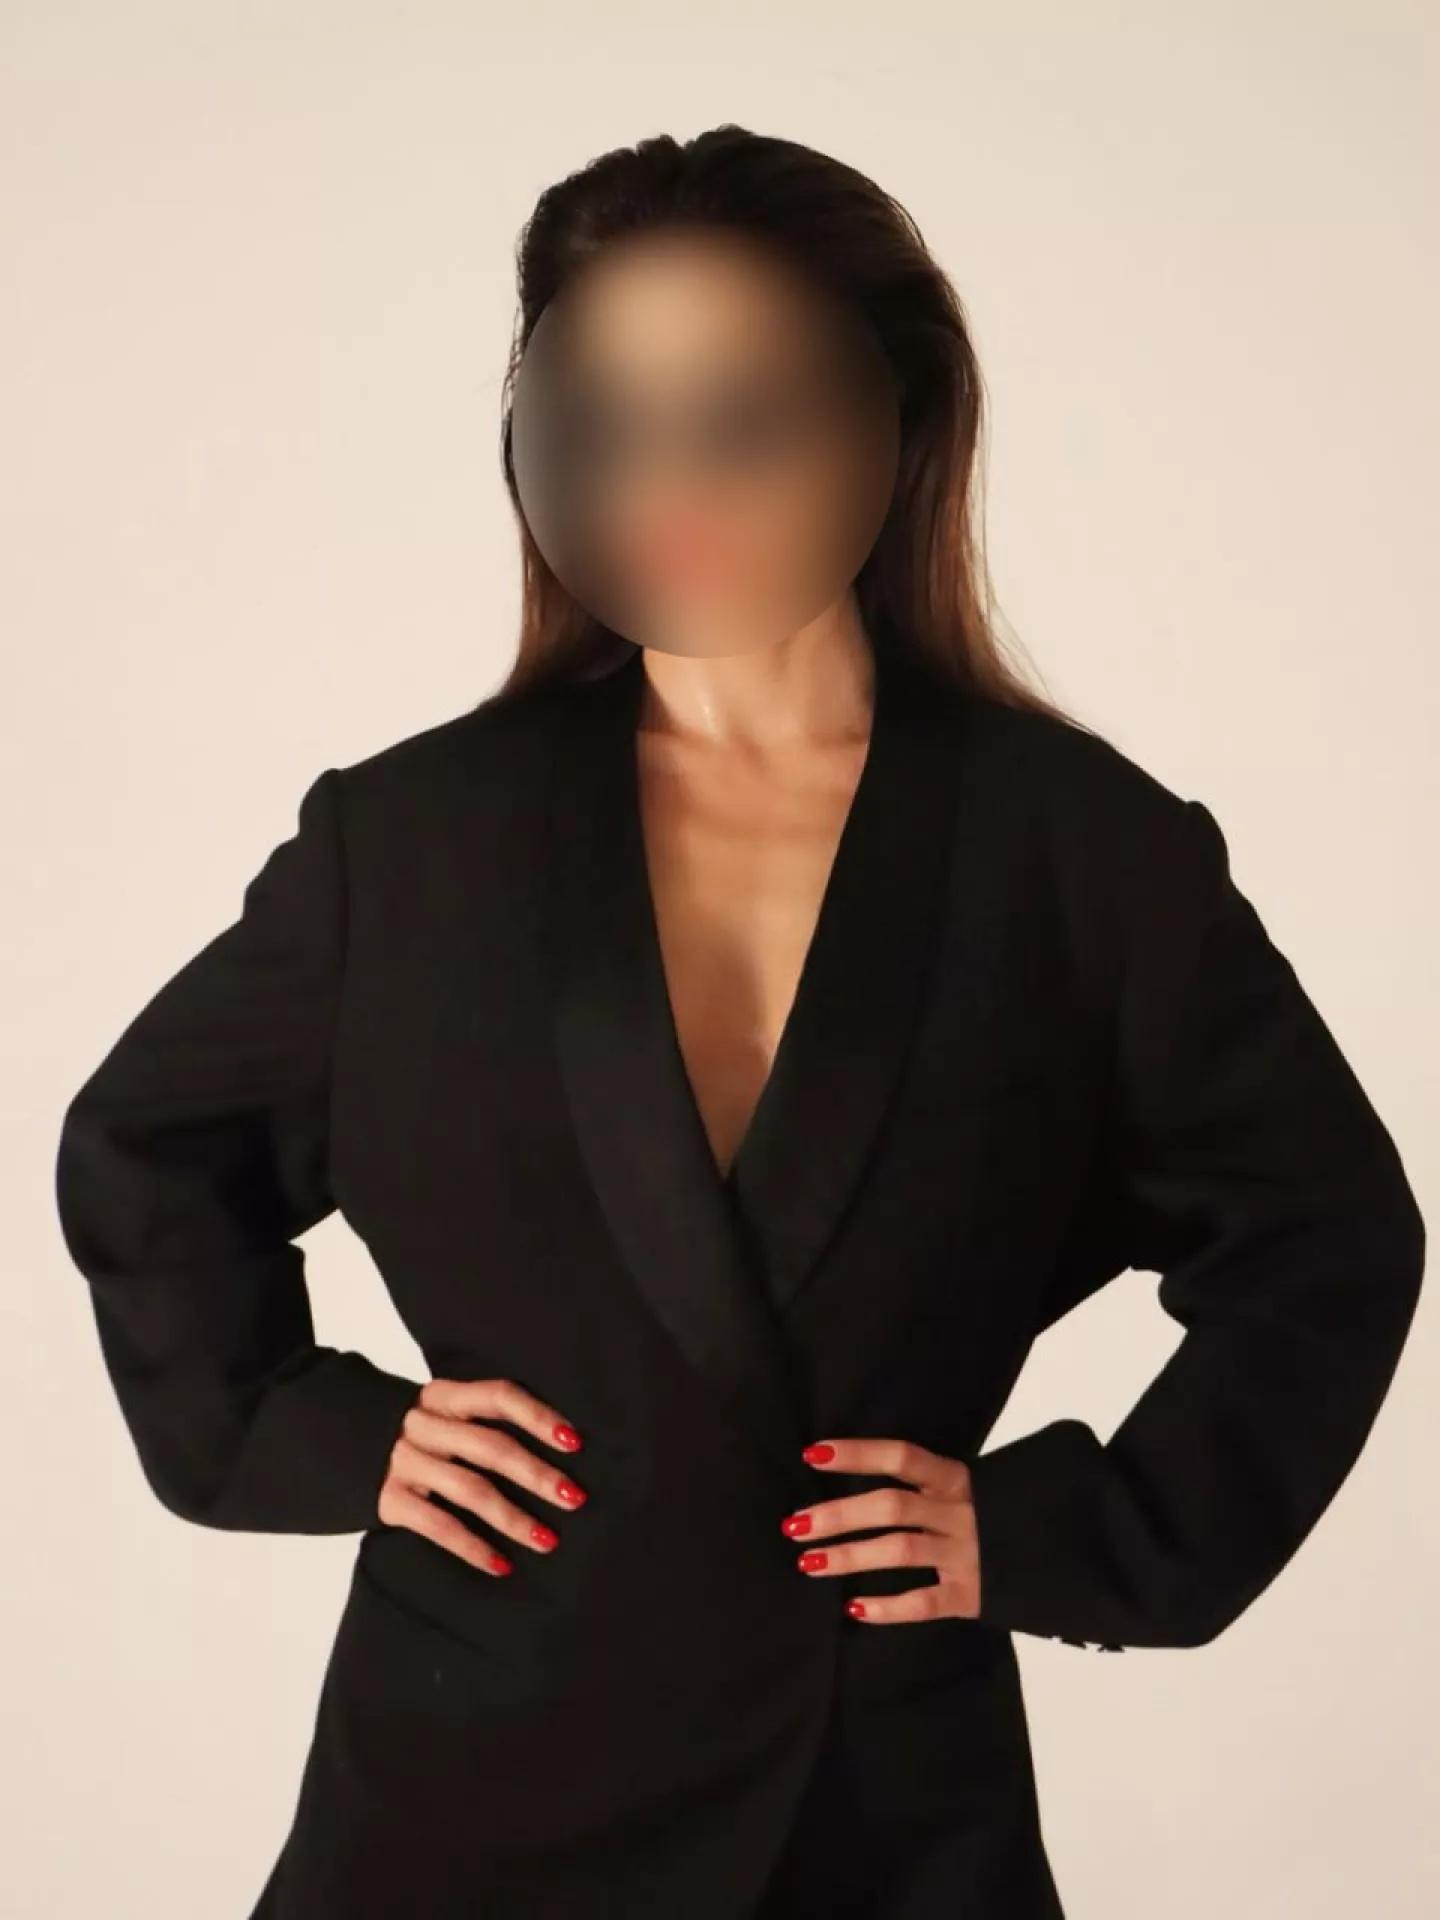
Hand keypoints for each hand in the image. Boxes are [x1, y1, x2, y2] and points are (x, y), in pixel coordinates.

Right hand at [377, 1377, 587, 1575]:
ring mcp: (403, 1462)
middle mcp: (424, 1425)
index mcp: (443, 1395)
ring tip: (548, 1540)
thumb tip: (555, 1445)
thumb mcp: (438, 1411)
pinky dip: (473, 1547)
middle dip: (538, 1475)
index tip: (574, 1442)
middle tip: (575, 1498)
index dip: (538, 1416)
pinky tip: (501, 1565)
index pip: (499, 1396)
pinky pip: (439, 1526)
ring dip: (514, 1518)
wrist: (331, 1439)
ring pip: (471, 1491)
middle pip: (491, 1447)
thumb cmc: (409, 1432)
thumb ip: (478, 1419)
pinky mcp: (388, 1500)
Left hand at [782, 1436, 980, 1623]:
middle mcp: (959, 1512)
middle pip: (891, 1507)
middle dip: (838, 1515)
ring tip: (808, 1563)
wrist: (1046, 1550)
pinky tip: (853, 1608)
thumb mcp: (958, 1488)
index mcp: (954, 1478)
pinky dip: (887, 1608)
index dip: (857, 1453)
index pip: (900, 1457)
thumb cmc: (985, 1513)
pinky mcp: (970, 1595)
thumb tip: (842, 1471)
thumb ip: (917, 1482)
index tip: (813, 1455)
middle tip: (794, 1525)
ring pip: (900, 1552)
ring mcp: (966, 1554)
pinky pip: (923, 1603)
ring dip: (850, 1557)